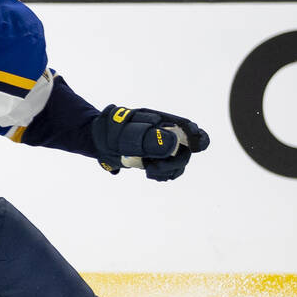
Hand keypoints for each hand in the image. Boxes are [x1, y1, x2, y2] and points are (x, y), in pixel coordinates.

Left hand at [91, 104, 209, 181]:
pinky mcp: (157, 159)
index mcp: (163, 121)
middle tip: (152, 167)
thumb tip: (170, 144)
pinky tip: (149, 173)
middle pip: (186, 151)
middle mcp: (167, 134)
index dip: (199, 137)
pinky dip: (163, 175)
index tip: (195, 147)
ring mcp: (163, 147)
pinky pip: (170, 171)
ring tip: (148, 170)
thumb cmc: (109, 130)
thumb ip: (145, 138)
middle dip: (174, 163)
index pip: (189, 128)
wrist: (97, 139)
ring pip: (179, 163)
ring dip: (167, 171)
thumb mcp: (123, 133)